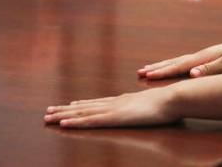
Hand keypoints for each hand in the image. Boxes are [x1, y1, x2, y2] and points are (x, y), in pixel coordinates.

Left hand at [44, 87, 178, 127]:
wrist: (174, 98)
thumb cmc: (171, 103)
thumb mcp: (157, 106)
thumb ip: (150, 108)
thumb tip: (154, 110)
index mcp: (125, 100)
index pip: (98, 103)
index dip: (82, 104)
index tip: (69, 104)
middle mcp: (115, 103)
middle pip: (85, 106)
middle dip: (66, 109)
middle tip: (49, 111)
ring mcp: (114, 110)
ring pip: (83, 113)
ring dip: (64, 115)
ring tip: (48, 117)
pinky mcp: (115, 118)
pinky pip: (90, 121)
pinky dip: (75, 122)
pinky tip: (63, 124)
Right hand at [137, 35, 221, 79]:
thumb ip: (210, 70)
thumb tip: (191, 74)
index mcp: (203, 58)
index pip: (179, 66)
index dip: (162, 72)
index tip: (146, 76)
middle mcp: (201, 55)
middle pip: (175, 62)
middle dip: (157, 68)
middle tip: (140, 72)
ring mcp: (204, 56)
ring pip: (179, 61)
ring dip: (164, 65)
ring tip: (150, 69)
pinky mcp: (208, 58)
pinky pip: (186, 63)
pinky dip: (175, 65)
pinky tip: (173, 68)